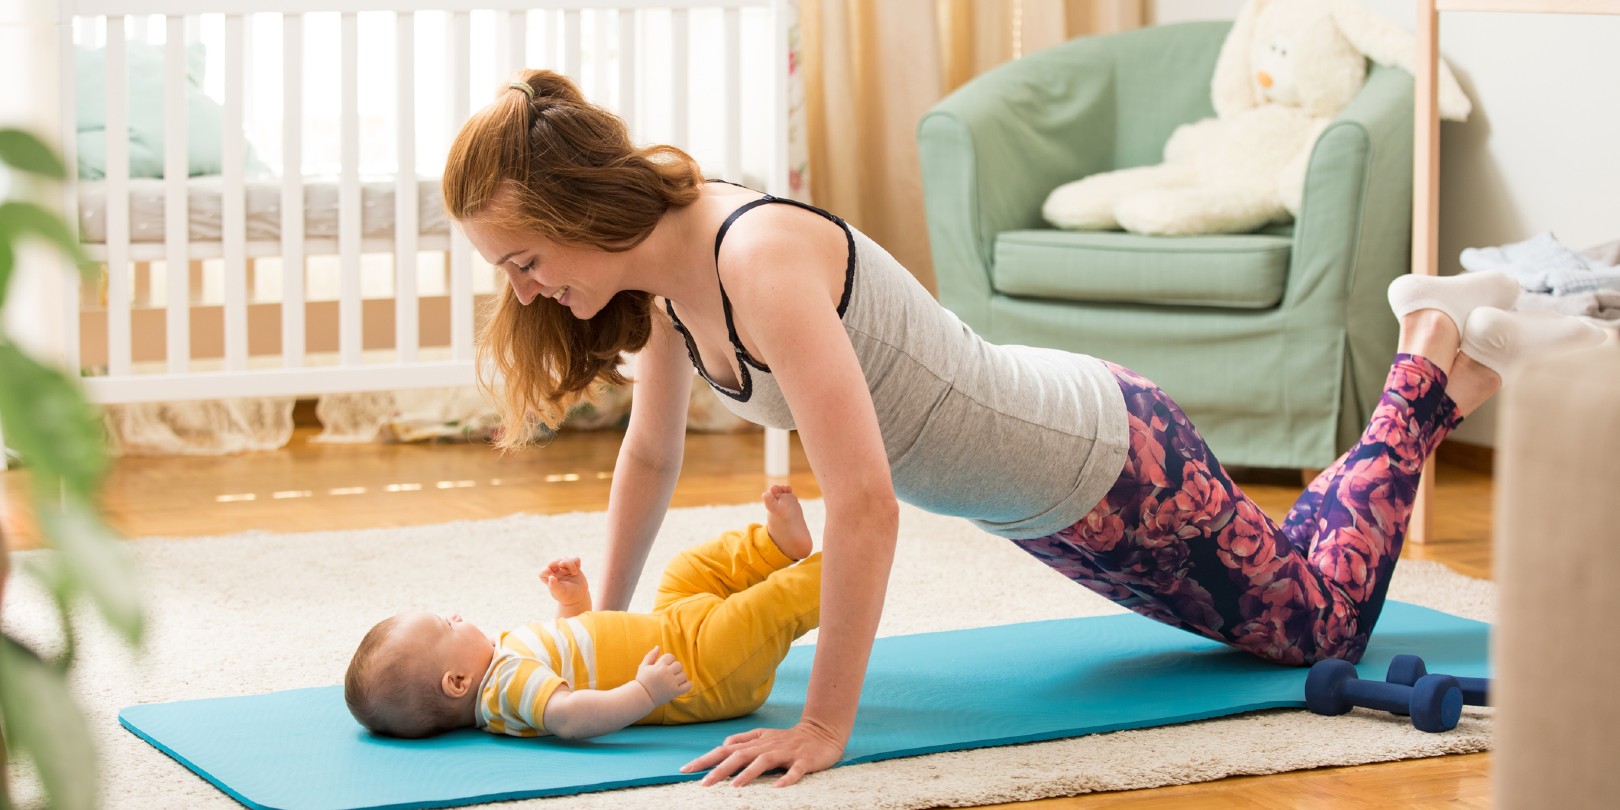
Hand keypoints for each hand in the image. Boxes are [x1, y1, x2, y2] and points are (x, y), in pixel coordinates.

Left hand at [540, 557, 589, 608]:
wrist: (579, 596)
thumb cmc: (567, 596)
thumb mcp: (560, 592)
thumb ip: (554, 586)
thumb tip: (551, 577)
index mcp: (549, 579)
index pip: (543, 572)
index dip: (545, 571)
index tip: (550, 573)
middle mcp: (555, 572)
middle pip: (554, 562)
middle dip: (559, 562)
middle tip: (562, 564)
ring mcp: (564, 568)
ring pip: (565, 559)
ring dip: (569, 563)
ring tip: (574, 572)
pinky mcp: (573, 566)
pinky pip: (574, 559)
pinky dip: (576, 561)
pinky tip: (578, 567)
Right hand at [634, 646, 690, 704]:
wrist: (642, 697)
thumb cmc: (642, 681)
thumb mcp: (643, 666)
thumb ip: (650, 655)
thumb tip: (658, 647)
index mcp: (659, 666)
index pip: (671, 656)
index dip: (668, 660)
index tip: (663, 666)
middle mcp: (667, 673)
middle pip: (678, 665)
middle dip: (674, 668)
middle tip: (668, 674)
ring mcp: (672, 683)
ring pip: (684, 674)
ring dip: (680, 676)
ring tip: (673, 680)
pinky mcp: (675, 692)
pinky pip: (688, 685)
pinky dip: (687, 684)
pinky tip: (680, 684)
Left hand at [680, 719, 844, 787]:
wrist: (822, 732)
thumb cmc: (789, 738)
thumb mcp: (764, 736)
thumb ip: (743, 740)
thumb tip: (723, 746)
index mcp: (756, 742)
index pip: (725, 750)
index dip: (706, 759)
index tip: (685, 769)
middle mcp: (767, 747)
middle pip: (739, 756)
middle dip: (720, 769)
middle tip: (703, 783)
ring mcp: (786, 753)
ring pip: (764, 762)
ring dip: (748, 774)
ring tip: (733, 787)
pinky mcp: (803, 761)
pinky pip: (795, 771)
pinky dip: (786, 779)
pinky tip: (777, 788)